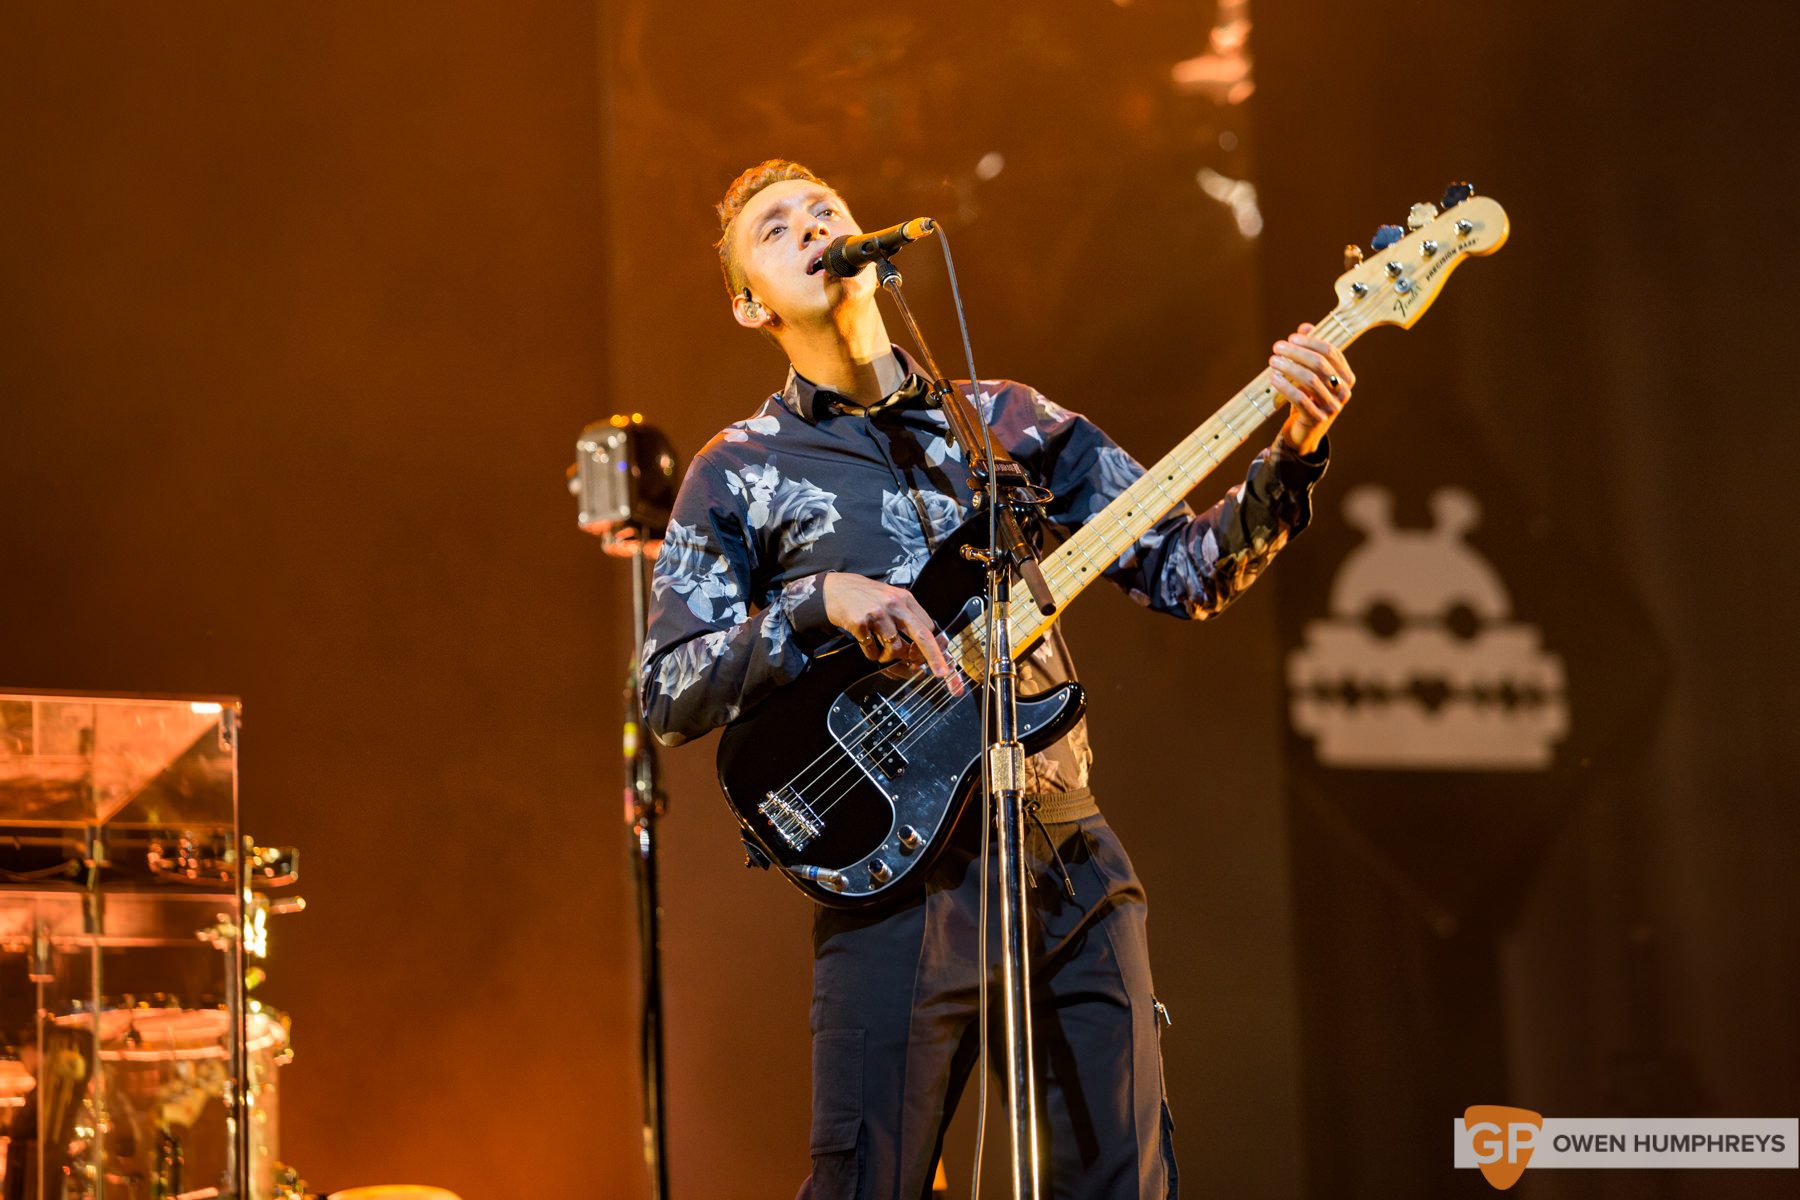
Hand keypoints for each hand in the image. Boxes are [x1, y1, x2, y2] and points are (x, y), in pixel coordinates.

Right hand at [822, 572, 958, 686]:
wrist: (834, 590)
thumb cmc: (865, 598)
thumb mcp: (890, 599)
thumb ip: (906, 618)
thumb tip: (920, 649)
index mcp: (905, 599)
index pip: (928, 626)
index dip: (934, 645)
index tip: (939, 659)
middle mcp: (894, 604)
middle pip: (921, 636)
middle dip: (933, 657)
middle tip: (941, 674)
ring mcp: (877, 614)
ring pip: (895, 649)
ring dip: (890, 657)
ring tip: (881, 652)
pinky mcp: (860, 623)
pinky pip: (873, 651)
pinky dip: (872, 654)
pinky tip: (867, 646)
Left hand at [1270, 323, 1353, 455]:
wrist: (1305, 432)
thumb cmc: (1308, 398)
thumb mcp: (1309, 374)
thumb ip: (1309, 350)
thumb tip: (1305, 327)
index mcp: (1346, 377)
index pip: (1331, 352)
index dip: (1310, 342)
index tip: (1291, 338)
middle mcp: (1343, 391)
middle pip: (1320, 364)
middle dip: (1296, 352)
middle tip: (1277, 347)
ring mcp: (1332, 407)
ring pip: (1310, 380)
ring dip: (1288, 367)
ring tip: (1272, 361)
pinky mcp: (1318, 419)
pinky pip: (1301, 399)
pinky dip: (1285, 386)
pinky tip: (1273, 378)